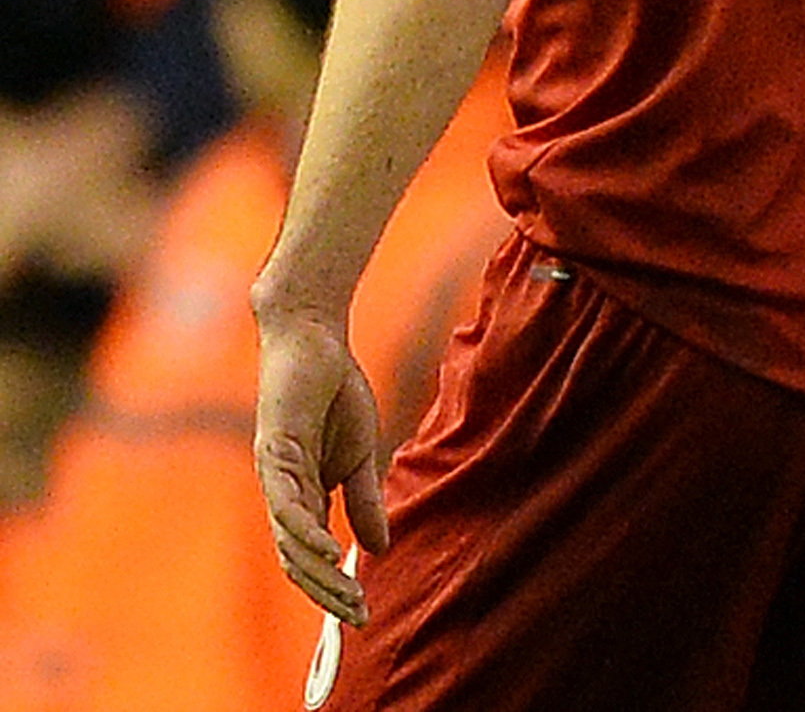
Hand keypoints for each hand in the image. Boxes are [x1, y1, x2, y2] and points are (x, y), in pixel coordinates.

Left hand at [254, 311, 389, 624]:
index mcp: (302, 495)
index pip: (311, 555)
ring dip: (316, 573)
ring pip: (288, 540)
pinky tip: (326, 548)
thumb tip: (376, 549)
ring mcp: (274, 475)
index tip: (364, 610)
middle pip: (295, 559)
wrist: (316, 340)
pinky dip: (305, 530)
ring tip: (345, 597)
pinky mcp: (274, 451)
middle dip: (325, 593)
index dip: (334, 586)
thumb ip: (363, 499)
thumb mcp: (362, 454)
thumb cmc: (336, 393)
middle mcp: (281, 492)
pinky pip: (286, 502)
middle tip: (357, 616)